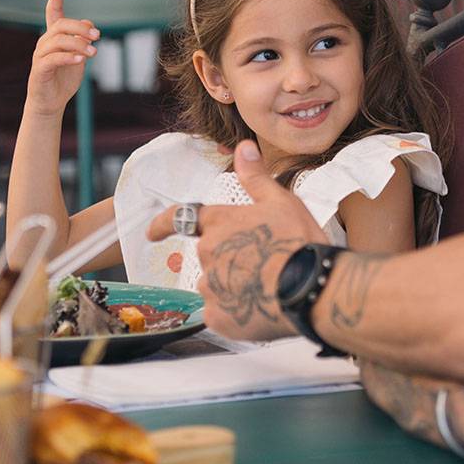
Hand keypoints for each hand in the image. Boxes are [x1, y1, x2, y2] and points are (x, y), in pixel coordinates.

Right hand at [25, 0, 97, 117]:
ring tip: (93, 52)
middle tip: (97, 36)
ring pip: (58, 41)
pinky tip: (82, 59)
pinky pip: (54, 58)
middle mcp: (45, 42)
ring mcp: (40, 55)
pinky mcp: (40, 69)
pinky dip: (69, 57)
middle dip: (80, 27)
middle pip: (61, 25)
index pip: (53, 12)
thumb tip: (89, 24)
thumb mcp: (79, 55)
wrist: (52, 101)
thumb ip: (83, 40)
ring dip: (79, 44)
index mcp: (54, 37)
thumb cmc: (64, 77)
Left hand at [146, 141, 327, 338]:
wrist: (312, 289)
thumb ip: (256, 177)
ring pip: (215, 286)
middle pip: (210, 256)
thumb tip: (243, 147)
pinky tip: (260, 307)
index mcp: (220, 222)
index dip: (162, 225)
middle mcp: (208, 252)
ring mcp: (210, 286)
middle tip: (262, 264)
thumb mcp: (282, 202)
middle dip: (229, 259)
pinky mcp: (218, 316)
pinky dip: (236, 312)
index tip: (152, 233)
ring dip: (233, 286)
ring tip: (266, 288)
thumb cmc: (298, 241)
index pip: (180, 218)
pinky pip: (220, 313)